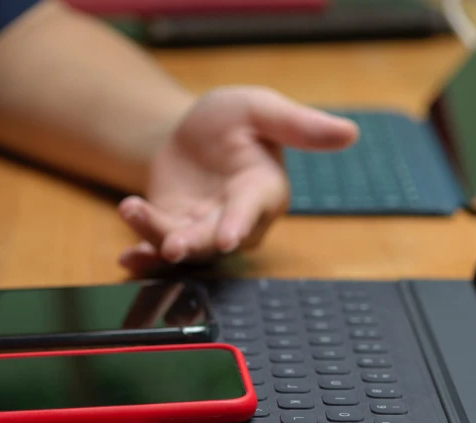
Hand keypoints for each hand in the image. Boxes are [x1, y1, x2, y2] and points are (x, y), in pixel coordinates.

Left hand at [117, 86, 357, 271]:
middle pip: (215, 240)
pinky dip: (143, 257)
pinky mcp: (175, 232)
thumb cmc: (236, 120)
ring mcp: (204, 230)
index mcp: (262, 190)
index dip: (239, 224)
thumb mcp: (261, 109)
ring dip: (157, 239)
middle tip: (172, 244)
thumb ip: (299, 124)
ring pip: (184, 247)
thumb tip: (350, 132)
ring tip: (132, 209)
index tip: (227, 237)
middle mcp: (235, 219)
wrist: (193, 131)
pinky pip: (160, 250)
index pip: (253, 211)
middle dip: (193, 243)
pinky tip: (125, 258)